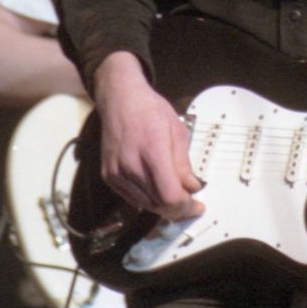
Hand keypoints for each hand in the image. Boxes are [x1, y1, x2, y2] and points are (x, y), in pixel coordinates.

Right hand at [93, 50, 204, 221]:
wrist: (120, 99)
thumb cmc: (150, 110)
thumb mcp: (177, 131)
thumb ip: (183, 164)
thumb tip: (192, 187)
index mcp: (153, 151)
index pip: (170, 195)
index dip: (186, 206)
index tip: (197, 206)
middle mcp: (131, 165)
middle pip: (158, 204)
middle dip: (178, 209)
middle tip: (191, 204)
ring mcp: (117, 172)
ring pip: (145, 205)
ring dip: (163, 207)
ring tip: (176, 198)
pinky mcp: (109, 176)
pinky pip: (131, 198)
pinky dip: (147, 200)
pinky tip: (157, 191)